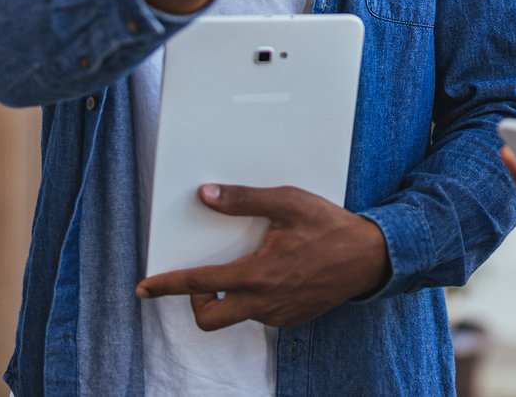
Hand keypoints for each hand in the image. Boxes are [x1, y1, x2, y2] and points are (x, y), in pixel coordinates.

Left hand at [135, 184, 390, 329]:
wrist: (370, 258)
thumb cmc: (330, 227)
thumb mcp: (288, 202)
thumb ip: (244, 200)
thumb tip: (206, 195)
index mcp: (258, 274)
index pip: (199, 283)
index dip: (166, 285)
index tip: (144, 287)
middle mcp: (264, 302)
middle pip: (209, 318)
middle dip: (195, 302)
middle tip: (202, 281)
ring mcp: (278, 315)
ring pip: (237, 315)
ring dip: (231, 297)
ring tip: (248, 268)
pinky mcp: (292, 320)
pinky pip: (261, 315)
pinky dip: (256, 299)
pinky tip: (275, 275)